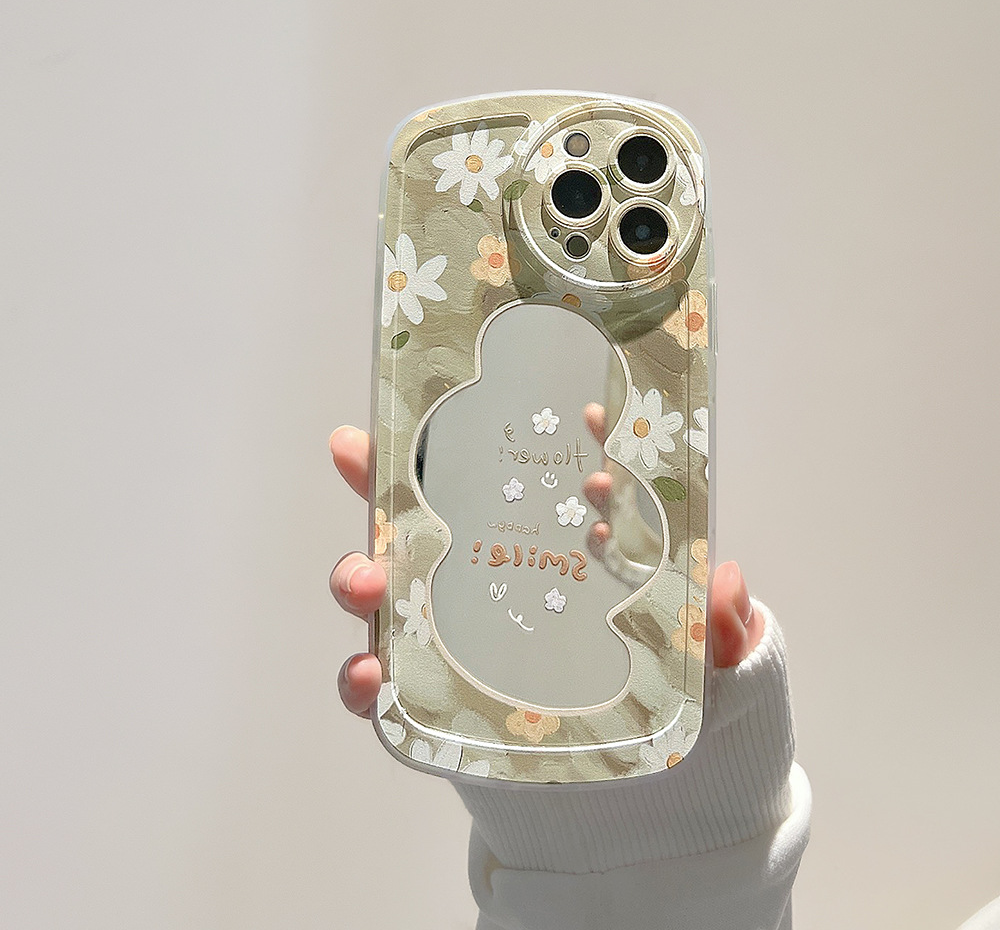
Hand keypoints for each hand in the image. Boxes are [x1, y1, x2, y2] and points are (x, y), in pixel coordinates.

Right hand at [329, 423, 764, 717]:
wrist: (660, 821)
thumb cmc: (690, 722)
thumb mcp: (714, 669)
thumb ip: (718, 629)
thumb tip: (725, 581)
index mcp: (556, 560)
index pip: (499, 491)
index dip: (448, 449)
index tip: (404, 414)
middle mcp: (497, 594)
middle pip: (422, 532)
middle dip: (381, 501)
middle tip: (366, 477)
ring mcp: (463, 651)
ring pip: (390, 602)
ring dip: (360, 580)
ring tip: (366, 586)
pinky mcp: (441, 714)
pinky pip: (387, 693)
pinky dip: (361, 684)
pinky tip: (367, 680)